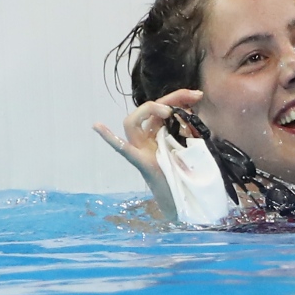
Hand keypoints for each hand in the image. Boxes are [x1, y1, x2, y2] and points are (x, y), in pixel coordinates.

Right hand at [93, 89, 203, 219]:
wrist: (184, 200)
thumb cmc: (188, 173)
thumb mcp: (193, 145)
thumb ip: (189, 129)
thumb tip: (190, 111)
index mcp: (159, 134)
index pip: (164, 109)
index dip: (179, 97)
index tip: (197, 94)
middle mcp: (147, 139)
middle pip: (150, 111)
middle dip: (171, 98)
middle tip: (193, 96)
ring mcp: (140, 150)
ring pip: (132, 122)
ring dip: (148, 110)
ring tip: (167, 110)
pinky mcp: (140, 162)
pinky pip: (122, 149)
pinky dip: (109, 137)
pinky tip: (97, 126)